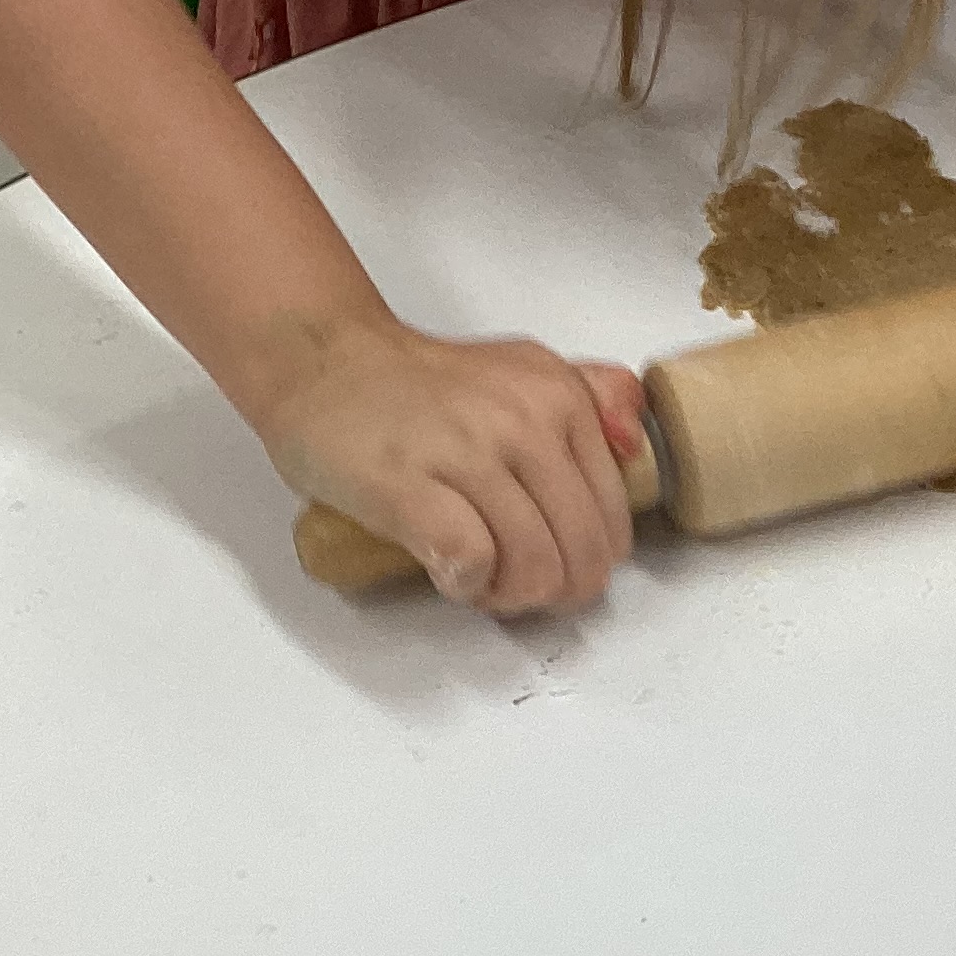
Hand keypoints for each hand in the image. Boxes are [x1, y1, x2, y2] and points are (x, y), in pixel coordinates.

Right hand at [250, 315, 648, 613]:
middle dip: (556, 590)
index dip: (589, 560)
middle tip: (518, 587)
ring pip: (532, 563)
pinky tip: (447, 572)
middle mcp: (522, 420)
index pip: (611, 515)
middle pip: (579, 549)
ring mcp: (465, 452)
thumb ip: (590, 396)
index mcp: (558, 397)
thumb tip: (635, 443)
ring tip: (480, 581)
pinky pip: (470, 561)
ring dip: (509, 594)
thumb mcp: (520, 369)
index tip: (555, 563)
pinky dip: (466, 584)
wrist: (321, 361)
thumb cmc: (418, 385)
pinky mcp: (408, 485)